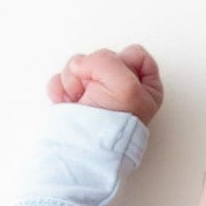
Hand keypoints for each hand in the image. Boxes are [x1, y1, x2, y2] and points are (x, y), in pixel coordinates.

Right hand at [47, 44, 163, 124]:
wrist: (83, 152)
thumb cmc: (110, 128)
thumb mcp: (124, 85)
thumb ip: (107, 60)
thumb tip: (82, 64)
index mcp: (144, 88)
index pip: (135, 54)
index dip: (123, 63)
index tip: (119, 82)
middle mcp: (121, 89)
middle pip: (104, 57)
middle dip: (94, 72)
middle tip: (97, 93)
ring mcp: (95, 93)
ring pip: (80, 65)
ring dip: (75, 81)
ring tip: (81, 101)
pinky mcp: (74, 98)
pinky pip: (62, 78)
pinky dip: (61, 90)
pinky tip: (69, 104)